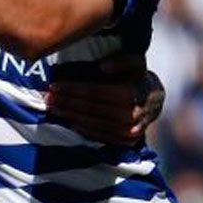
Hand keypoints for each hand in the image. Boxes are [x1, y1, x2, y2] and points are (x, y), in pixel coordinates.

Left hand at [47, 53, 164, 144]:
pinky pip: (100, 135)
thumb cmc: (138, 76)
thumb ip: (122, 60)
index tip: (53, 85)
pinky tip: (69, 120)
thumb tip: (103, 67)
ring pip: (93, 123)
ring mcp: (130, 132)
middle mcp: (131, 115)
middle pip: (90, 108)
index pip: (93, 92)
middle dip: (66, 103)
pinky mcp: (127, 141)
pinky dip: (83, 128)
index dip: (71, 89)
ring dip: (70, 116)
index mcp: (130, 94)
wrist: (154, 101)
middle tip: (47, 98)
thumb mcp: (135, 61)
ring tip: (54, 108)